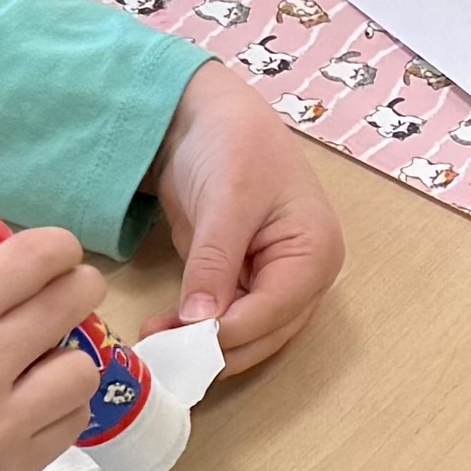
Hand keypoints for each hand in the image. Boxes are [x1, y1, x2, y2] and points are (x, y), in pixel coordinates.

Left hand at [153, 63, 342, 364]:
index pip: (274, 311)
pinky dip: (197, 331)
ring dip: (203, 347)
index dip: (229, 333)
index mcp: (315, 251)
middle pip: (265, 334)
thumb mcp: (226, 198)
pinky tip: (163, 331)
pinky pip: (226, 320)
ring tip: (155, 344)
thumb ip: (216, 261)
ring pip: (246, 336)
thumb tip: (202, 323)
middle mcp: (303, 276)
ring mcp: (274, 282)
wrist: (208, 116)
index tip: (180, 345)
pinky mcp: (244, 282)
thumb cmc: (233, 143)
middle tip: (162, 355)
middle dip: (216, 349)